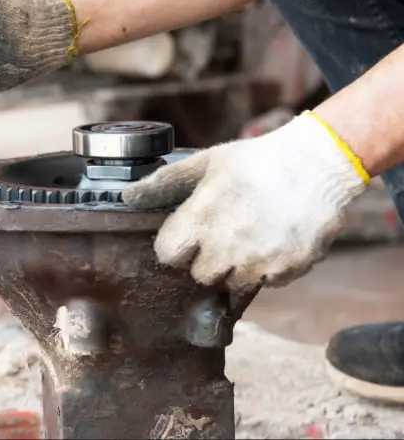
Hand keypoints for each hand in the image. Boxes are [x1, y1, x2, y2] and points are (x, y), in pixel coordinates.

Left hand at [122, 112, 368, 291]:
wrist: (317, 164)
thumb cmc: (255, 161)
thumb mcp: (204, 163)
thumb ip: (163, 183)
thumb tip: (127, 197)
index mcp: (200, 219)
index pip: (167, 255)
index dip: (175, 246)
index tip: (189, 234)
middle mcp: (225, 246)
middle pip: (199, 274)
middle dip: (207, 258)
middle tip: (224, 231)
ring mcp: (258, 262)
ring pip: (233, 282)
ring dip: (237, 266)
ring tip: (250, 234)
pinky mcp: (287, 271)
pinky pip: (267, 283)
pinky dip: (268, 268)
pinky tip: (274, 239)